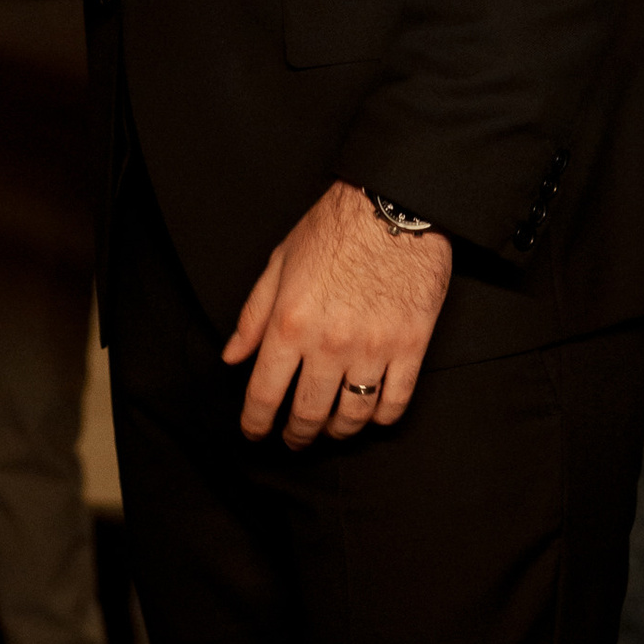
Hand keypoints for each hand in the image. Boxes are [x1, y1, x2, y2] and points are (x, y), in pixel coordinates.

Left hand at [224, 180, 453, 446]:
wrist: (393, 204)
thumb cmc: (333, 229)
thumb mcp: (279, 264)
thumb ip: (253, 315)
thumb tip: (233, 357)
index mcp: (290, 323)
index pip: (265, 393)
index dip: (256, 423)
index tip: (255, 433)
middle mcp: (329, 343)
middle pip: (308, 414)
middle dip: (296, 435)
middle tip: (293, 439)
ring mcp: (373, 348)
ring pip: (352, 417)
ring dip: (337, 431)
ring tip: (330, 428)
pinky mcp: (411, 346)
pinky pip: (395, 402)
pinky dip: (380, 418)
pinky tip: (370, 415)